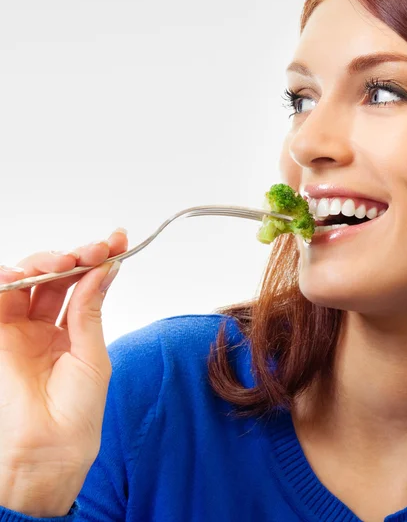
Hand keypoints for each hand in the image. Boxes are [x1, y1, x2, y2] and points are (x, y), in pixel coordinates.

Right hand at [0, 229, 127, 516]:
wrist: (49, 446)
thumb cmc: (78, 409)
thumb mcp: (91, 352)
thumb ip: (90, 309)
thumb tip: (107, 267)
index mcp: (75, 328)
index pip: (86, 282)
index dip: (99, 258)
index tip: (117, 239)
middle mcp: (48, 324)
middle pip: (58, 276)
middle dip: (76, 256)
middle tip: (93, 250)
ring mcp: (22, 329)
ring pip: (29, 280)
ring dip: (45, 263)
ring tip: (64, 262)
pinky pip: (0, 300)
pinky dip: (7, 281)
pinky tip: (24, 275)